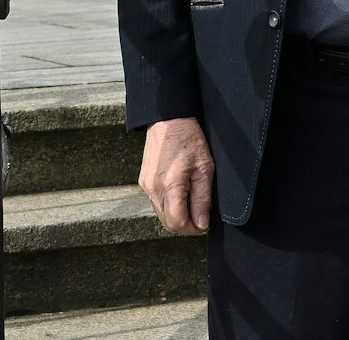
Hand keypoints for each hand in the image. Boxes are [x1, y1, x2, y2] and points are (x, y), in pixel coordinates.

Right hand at [138, 117, 214, 234]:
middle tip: (201, 216)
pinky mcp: (143, 182)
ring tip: (192, 203)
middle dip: (186, 225)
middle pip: (168, 223)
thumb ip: (203, 198)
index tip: (205, 223)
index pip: (178, 222)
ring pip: (161, 215)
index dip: (194, 228)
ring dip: (177, 216)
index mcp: (170, 185)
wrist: (168, 120)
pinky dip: (169, 206)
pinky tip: (181, 194)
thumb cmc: (189, 139)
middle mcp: (153, 189)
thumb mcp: (205, 168)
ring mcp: (146, 186)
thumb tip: (202, 223)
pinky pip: (156, 203)